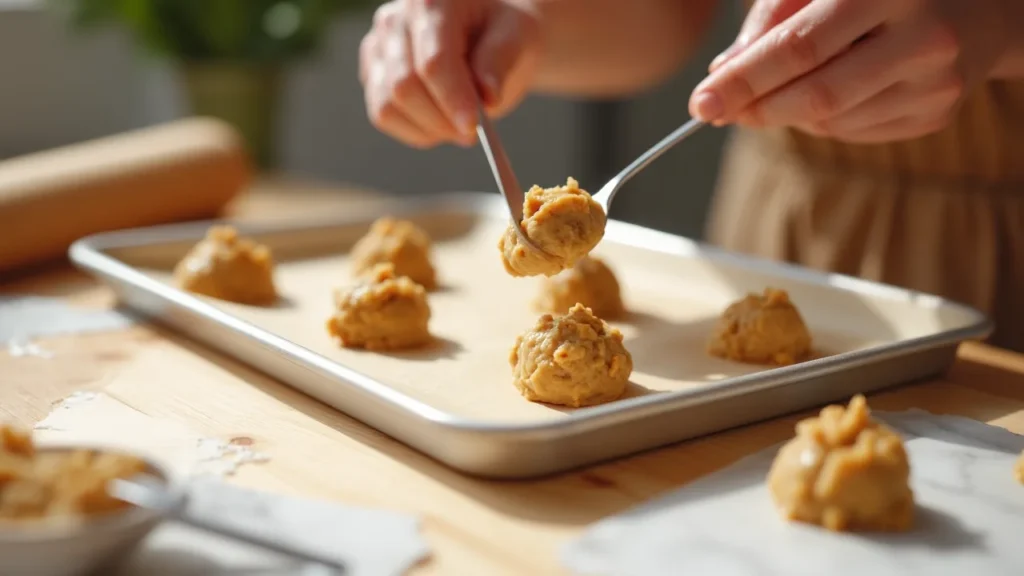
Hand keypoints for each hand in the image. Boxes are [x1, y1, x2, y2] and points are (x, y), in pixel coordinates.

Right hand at [359, 0, 541, 148]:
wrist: (488, 31)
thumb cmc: (501, 31)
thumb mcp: (515, 37)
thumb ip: (499, 62)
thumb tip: (487, 98)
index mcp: (432, 1)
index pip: (433, 61)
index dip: (453, 99)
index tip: (473, 126)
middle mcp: (395, 20)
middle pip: (405, 86)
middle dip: (441, 120)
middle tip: (472, 132)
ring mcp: (378, 46)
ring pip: (388, 105)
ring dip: (428, 128)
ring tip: (459, 126)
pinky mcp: (372, 72)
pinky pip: (383, 115)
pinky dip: (414, 131)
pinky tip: (439, 124)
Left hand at [689, 0, 1016, 142]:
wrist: (980, 4)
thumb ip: (772, 19)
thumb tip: (723, 72)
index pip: (800, 46)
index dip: (744, 79)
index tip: (701, 102)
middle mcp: (922, 35)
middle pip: (817, 95)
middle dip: (757, 108)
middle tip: (720, 111)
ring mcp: (935, 82)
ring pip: (831, 121)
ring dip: (788, 113)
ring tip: (783, 89)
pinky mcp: (937, 114)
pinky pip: (854, 133)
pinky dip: (822, 120)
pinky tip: (831, 92)